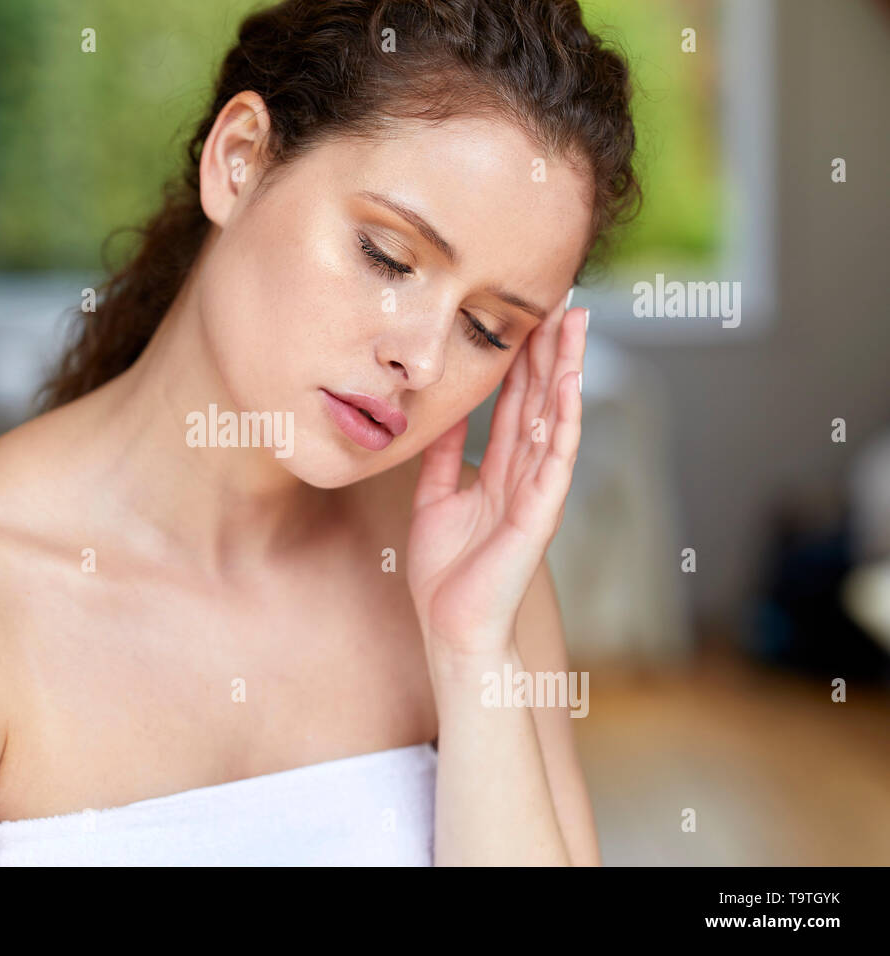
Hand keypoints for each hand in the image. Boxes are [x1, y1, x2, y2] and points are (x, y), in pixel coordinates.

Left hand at [407, 292, 586, 663]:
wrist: (452, 628)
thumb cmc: (446, 574)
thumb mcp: (434, 499)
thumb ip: (442, 457)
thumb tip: (442, 413)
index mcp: (501, 472)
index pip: (516, 404)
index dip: (523, 361)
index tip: (529, 316)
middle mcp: (525, 476)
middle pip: (541, 401)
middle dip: (552, 352)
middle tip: (565, 302)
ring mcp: (538, 493)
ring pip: (555, 421)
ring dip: (566, 373)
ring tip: (575, 328)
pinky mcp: (540, 516)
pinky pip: (555, 461)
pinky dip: (563, 423)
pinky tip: (569, 388)